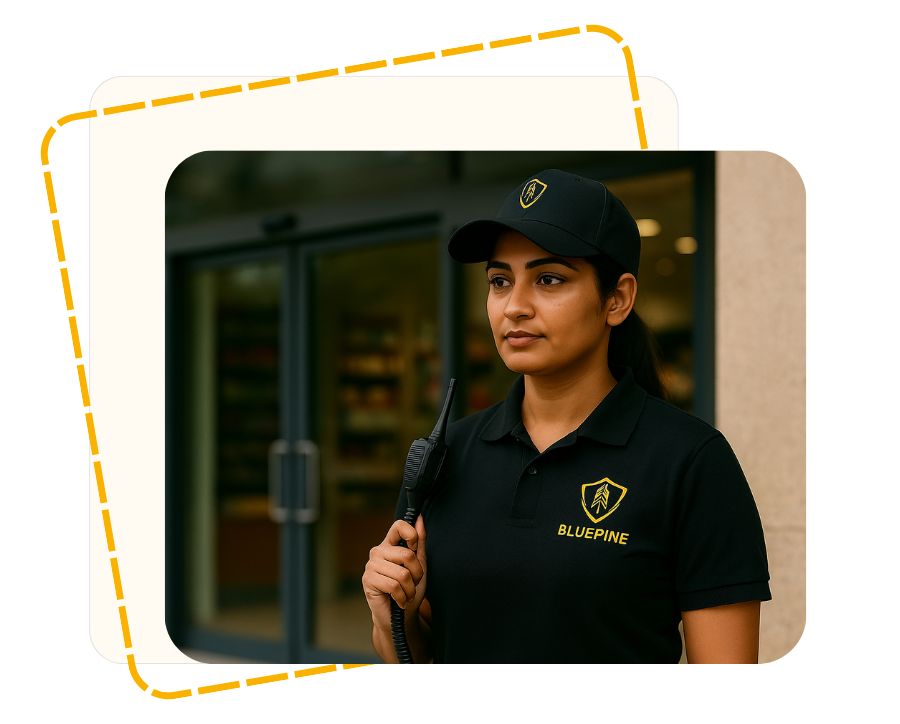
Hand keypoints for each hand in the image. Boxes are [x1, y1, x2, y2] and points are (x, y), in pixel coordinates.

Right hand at [362, 515, 427, 632]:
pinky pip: (393, 586)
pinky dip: (402, 597)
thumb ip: (419, 542)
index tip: (415, 550)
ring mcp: (371, 565)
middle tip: (412, 583)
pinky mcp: (368, 581)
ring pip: (402, 573)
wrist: (400, 616)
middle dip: (416, 574)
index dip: (412, 535)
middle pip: (407, 554)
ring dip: (409, 589)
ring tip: (406, 594)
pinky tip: (399, 600)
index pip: (399, 525)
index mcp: (390, 544)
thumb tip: (419, 518)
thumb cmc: (409, 588)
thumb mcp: (419, 565)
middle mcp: (378, 551)